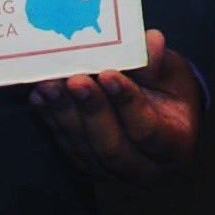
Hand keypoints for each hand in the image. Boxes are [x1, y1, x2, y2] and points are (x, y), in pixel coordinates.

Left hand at [29, 27, 202, 183]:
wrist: (158, 111)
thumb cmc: (169, 89)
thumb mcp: (173, 73)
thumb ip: (159, 63)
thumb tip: (150, 43)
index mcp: (174, 147)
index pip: (148, 131)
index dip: (128, 103)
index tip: (109, 74)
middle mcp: (142, 168)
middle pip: (112, 146)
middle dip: (91, 111)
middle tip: (75, 80)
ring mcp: (110, 171)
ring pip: (84, 149)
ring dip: (65, 115)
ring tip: (50, 85)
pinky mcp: (85, 163)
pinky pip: (66, 144)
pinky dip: (52, 119)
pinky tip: (40, 95)